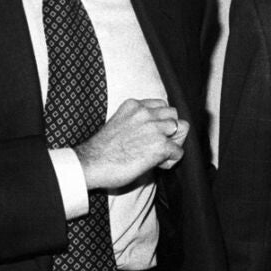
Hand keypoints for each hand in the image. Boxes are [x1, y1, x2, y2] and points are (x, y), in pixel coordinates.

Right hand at [74, 98, 188, 189]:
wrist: (90, 164)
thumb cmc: (101, 150)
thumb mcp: (118, 123)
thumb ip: (137, 121)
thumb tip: (153, 132)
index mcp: (134, 105)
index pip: (161, 105)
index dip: (160, 119)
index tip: (152, 132)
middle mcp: (145, 113)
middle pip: (173, 114)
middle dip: (170, 129)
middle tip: (160, 143)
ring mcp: (154, 128)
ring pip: (180, 129)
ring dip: (173, 142)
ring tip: (160, 154)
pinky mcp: (160, 145)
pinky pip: (178, 151)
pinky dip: (171, 159)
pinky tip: (158, 165)